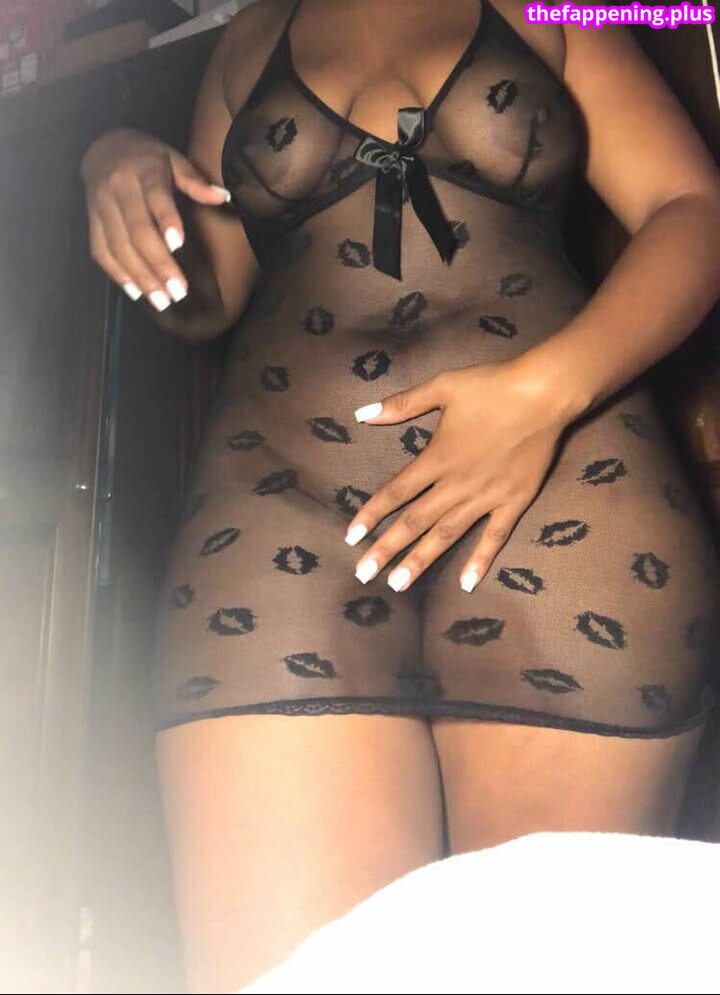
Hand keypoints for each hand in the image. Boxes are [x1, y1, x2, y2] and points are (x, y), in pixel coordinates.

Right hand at [80, 127, 230, 310]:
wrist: (101, 147)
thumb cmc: (146, 158)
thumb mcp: (173, 159)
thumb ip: (195, 181)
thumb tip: (224, 197)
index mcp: (144, 171)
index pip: (155, 198)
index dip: (166, 220)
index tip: (178, 244)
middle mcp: (119, 190)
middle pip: (137, 231)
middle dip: (157, 264)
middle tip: (177, 292)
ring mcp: (101, 207)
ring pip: (118, 246)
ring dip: (140, 277)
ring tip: (161, 301)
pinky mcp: (92, 222)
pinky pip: (101, 251)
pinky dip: (117, 274)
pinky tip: (136, 292)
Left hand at [345, 359, 572, 591]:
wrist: (544, 394)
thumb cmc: (492, 386)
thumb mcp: (442, 386)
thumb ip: (402, 404)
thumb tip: (361, 413)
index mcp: (437, 458)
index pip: (395, 492)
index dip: (371, 515)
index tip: (350, 537)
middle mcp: (456, 484)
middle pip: (414, 522)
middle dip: (386, 549)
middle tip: (363, 574)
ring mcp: (486, 497)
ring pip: (446, 535)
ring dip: (420, 560)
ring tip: (398, 585)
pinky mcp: (514, 502)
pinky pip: (494, 536)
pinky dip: (480, 560)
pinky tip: (466, 584)